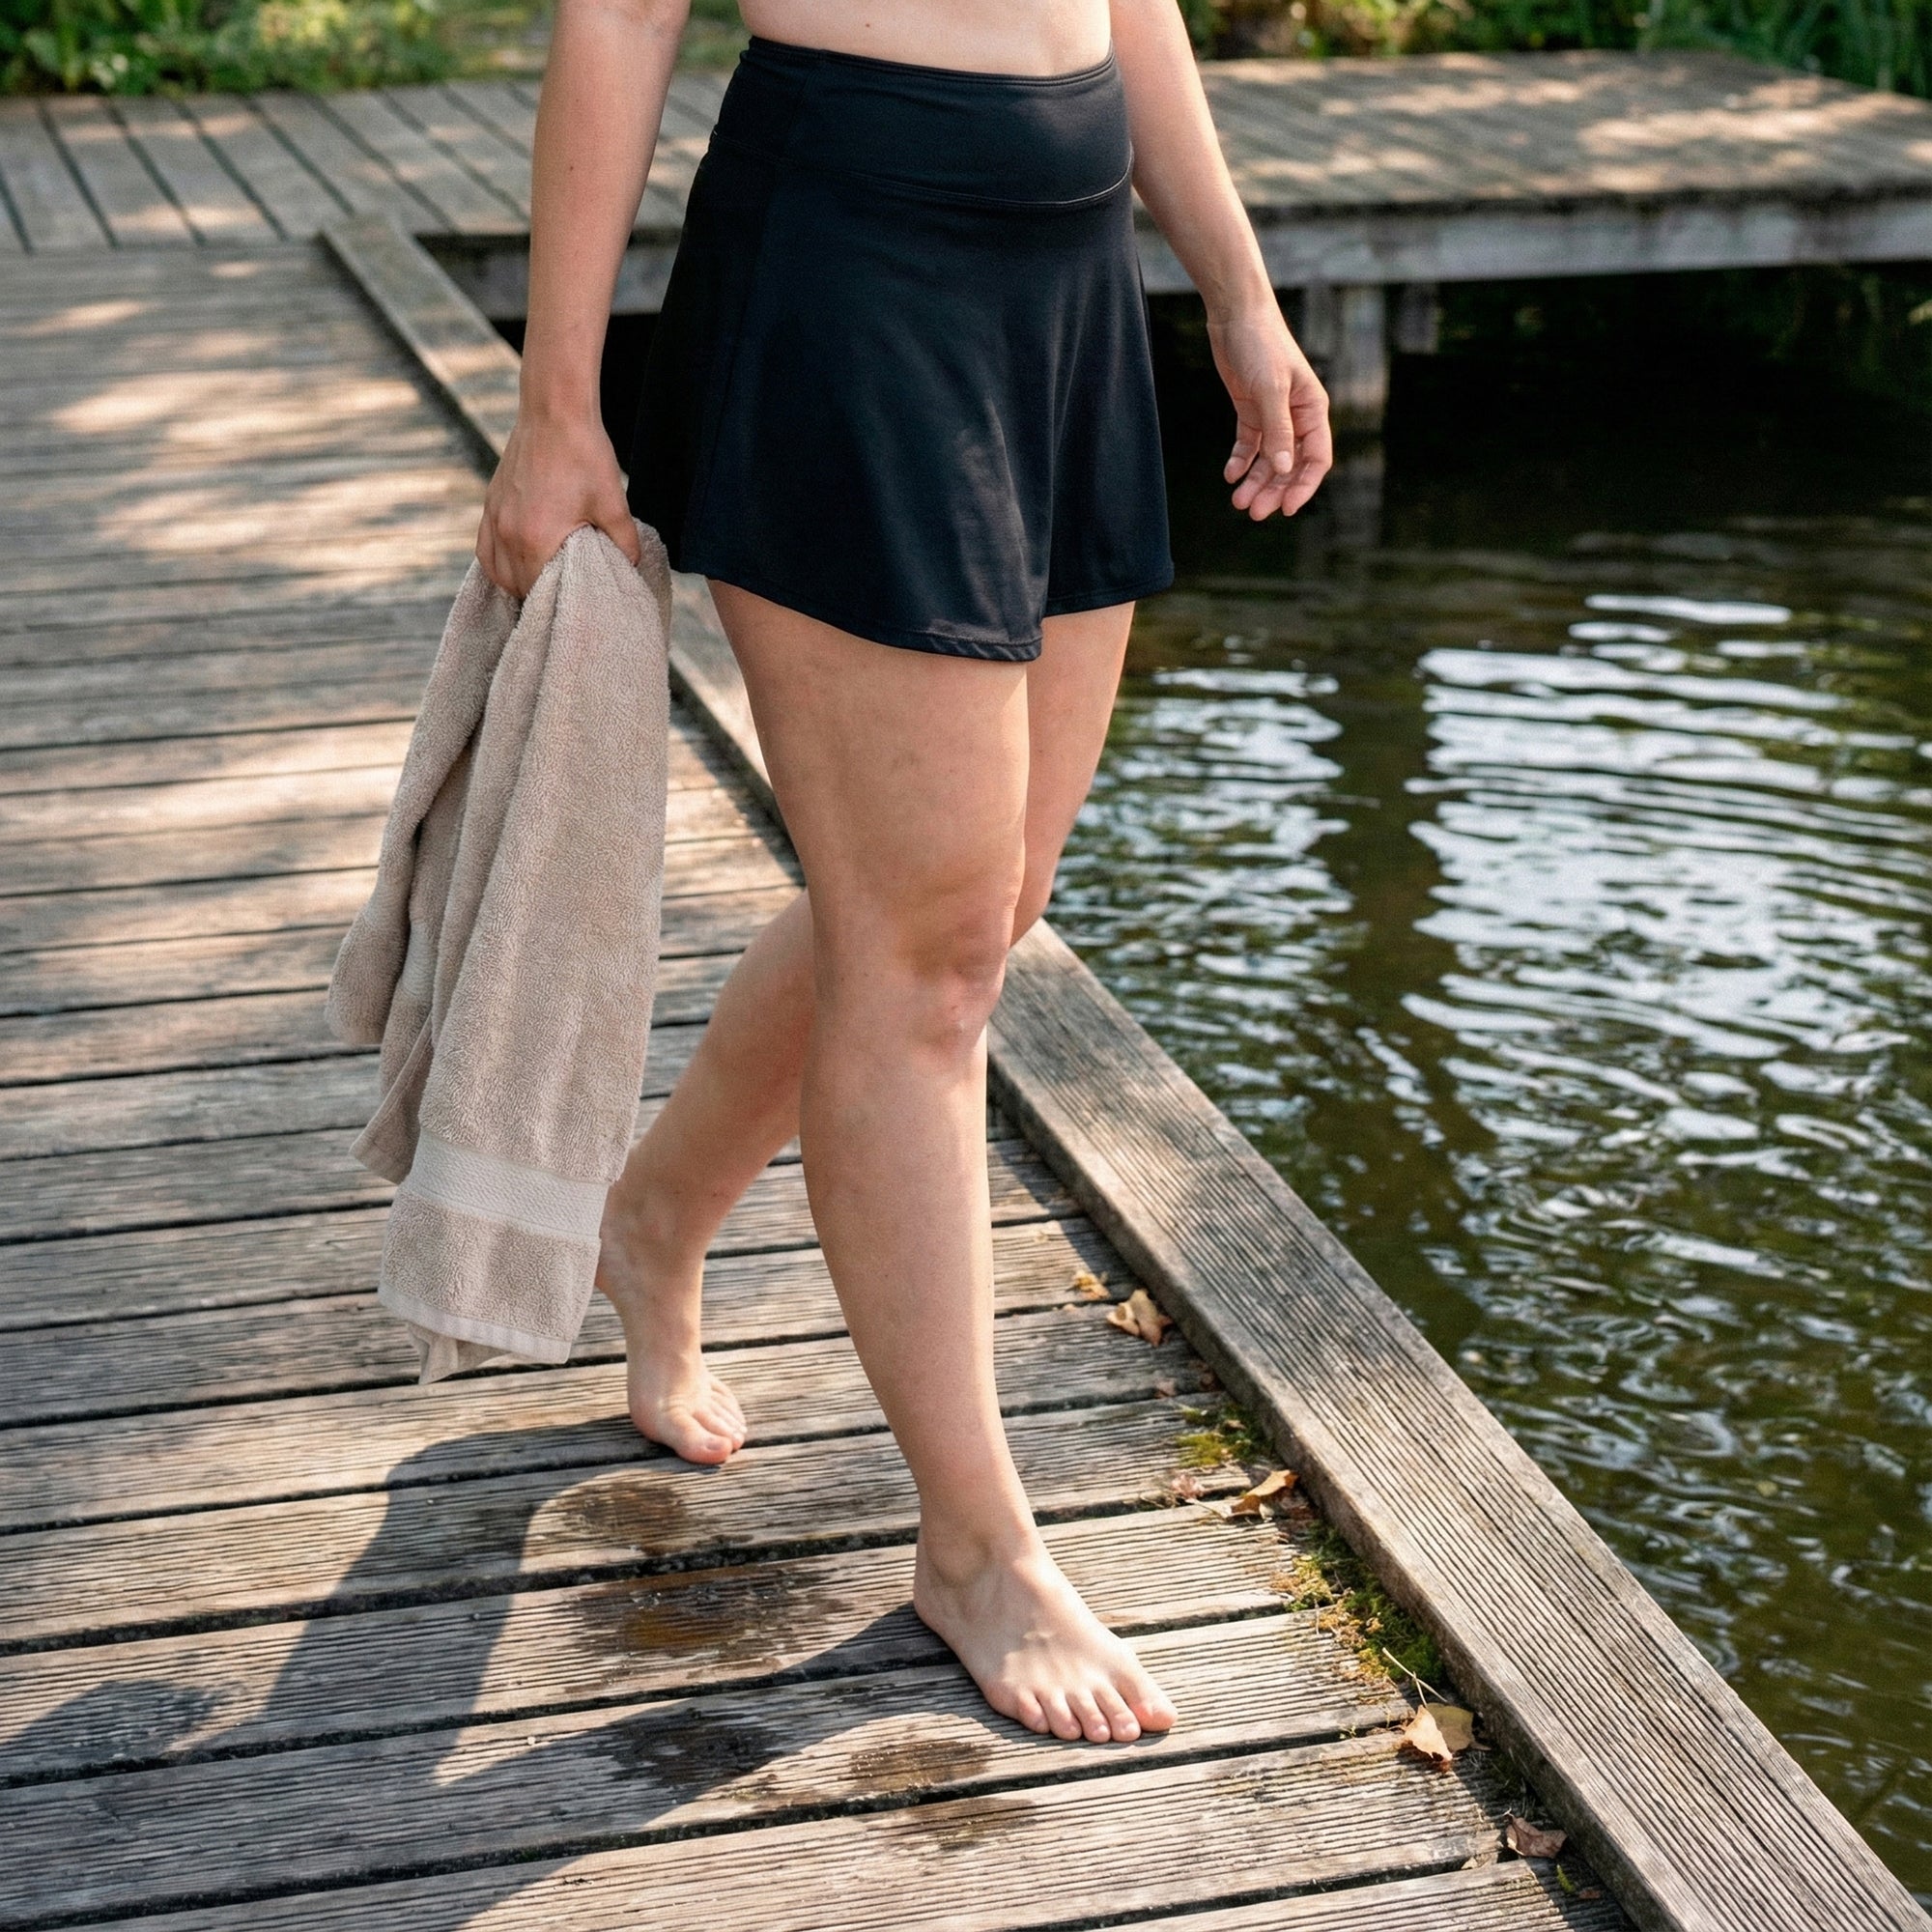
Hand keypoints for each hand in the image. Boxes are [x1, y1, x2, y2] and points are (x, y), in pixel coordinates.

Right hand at [475, 407, 640, 597]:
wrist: (554, 412)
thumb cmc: (585, 456)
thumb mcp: (614, 504)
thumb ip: (625, 544)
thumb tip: (631, 570)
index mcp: (536, 539)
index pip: (537, 593)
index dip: (552, 608)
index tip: (568, 615)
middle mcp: (508, 533)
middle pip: (515, 587)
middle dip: (536, 600)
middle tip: (559, 605)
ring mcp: (495, 517)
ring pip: (496, 571)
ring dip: (515, 584)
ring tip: (538, 591)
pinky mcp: (491, 503)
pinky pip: (485, 548)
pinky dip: (497, 563)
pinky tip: (514, 567)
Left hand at [1207, 304, 1331, 520]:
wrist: (1235, 313)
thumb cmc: (1260, 344)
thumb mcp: (1270, 389)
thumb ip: (1278, 430)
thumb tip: (1285, 469)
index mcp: (1313, 409)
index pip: (1316, 458)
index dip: (1304, 485)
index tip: (1287, 508)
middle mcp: (1296, 415)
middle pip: (1290, 464)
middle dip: (1274, 489)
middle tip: (1254, 512)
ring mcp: (1273, 413)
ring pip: (1268, 459)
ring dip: (1256, 481)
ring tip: (1238, 501)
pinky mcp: (1250, 409)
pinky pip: (1249, 445)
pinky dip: (1241, 461)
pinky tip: (1230, 476)